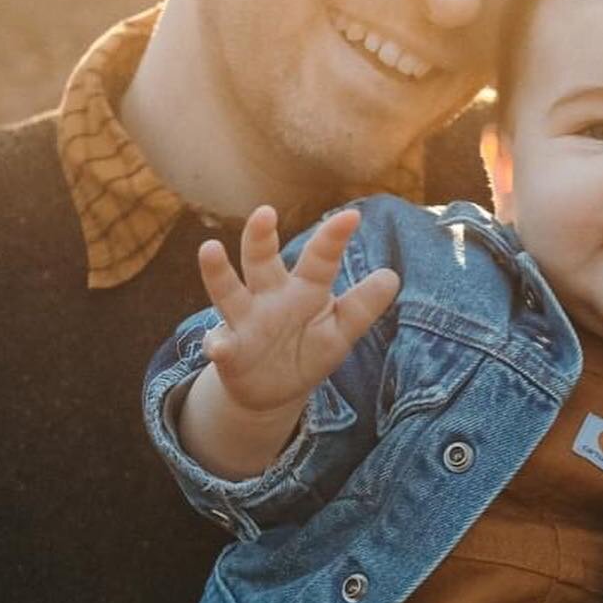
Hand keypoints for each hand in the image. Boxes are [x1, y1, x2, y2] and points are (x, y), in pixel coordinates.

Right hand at [199, 205, 398, 414]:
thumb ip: (363, 306)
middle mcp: (270, 296)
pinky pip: (219, 344)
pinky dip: (216, 344)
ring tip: (210, 249)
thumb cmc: (309, 349)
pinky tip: (218, 347)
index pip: (319, 260)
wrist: (273, 390)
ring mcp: (245, 320)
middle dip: (261, 238)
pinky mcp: (228, 350)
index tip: (352, 217)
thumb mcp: (341, 331)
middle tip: (265, 212)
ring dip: (219, 272)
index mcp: (304, 289)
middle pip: (262, 262)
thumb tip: (392, 276)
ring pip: (228, 291)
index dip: (334, 239)